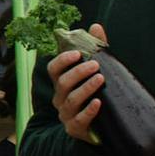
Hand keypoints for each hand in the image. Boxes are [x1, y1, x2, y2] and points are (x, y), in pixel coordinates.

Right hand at [45, 22, 107, 143]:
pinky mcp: (75, 129)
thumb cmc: (94, 95)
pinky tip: (98, 103)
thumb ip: (95, 50)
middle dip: (78, 72)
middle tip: (96, 65)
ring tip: (101, 79)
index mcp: (61, 84)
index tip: (77, 53)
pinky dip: (88, 111)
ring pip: (71, 100)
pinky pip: (79, 120)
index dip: (62, 60)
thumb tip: (95, 26)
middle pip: (62, 83)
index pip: (53, 69)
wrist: (98, 129)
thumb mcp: (95, 72)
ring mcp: (66, 115)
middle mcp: (59, 98)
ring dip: (86, 88)